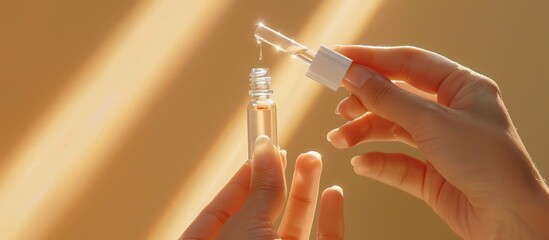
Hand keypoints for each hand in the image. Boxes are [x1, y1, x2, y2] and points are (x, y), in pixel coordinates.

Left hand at [181, 136, 343, 239]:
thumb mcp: (248, 228)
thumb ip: (260, 191)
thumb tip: (266, 150)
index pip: (217, 213)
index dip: (238, 181)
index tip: (258, 154)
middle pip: (260, 216)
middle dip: (277, 180)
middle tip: (288, 151)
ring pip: (293, 228)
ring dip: (306, 191)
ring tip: (313, 159)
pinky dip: (332, 221)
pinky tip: (334, 194)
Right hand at [327, 46, 548, 238]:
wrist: (509, 220)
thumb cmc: (490, 164)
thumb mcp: (433, 123)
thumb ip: (388, 98)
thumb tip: (354, 75)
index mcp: (462, 87)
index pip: (408, 63)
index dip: (371, 59)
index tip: (339, 59)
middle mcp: (450, 112)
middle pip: (396, 96)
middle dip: (365, 101)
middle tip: (339, 105)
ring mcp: (440, 142)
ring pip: (392, 128)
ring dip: (363, 132)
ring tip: (340, 138)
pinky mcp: (431, 172)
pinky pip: (396, 161)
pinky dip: (377, 161)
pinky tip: (362, 163)